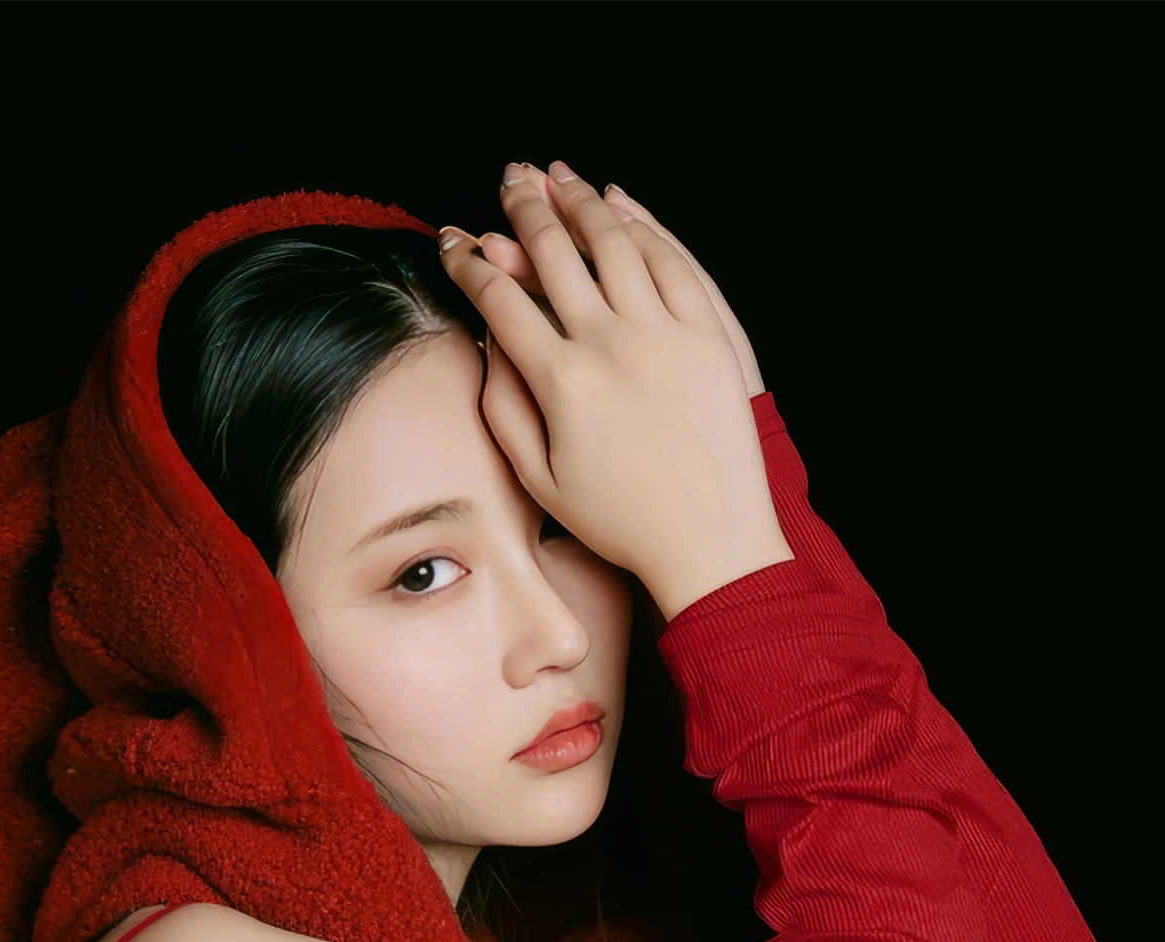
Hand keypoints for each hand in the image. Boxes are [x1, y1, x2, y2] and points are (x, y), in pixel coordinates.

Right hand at [437, 161, 790, 620]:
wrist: (710, 542)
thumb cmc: (623, 522)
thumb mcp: (542, 483)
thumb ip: (504, 411)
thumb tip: (488, 346)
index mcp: (562, 383)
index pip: (502, 300)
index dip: (470, 263)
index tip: (454, 242)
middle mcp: (610, 345)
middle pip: (555, 252)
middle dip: (524, 207)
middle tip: (509, 180)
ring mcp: (664, 334)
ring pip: (614, 242)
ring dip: (581, 202)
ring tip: (560, 176)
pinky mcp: (708, 334)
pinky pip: (671, 261)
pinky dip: (642, 226)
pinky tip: (621, 208)